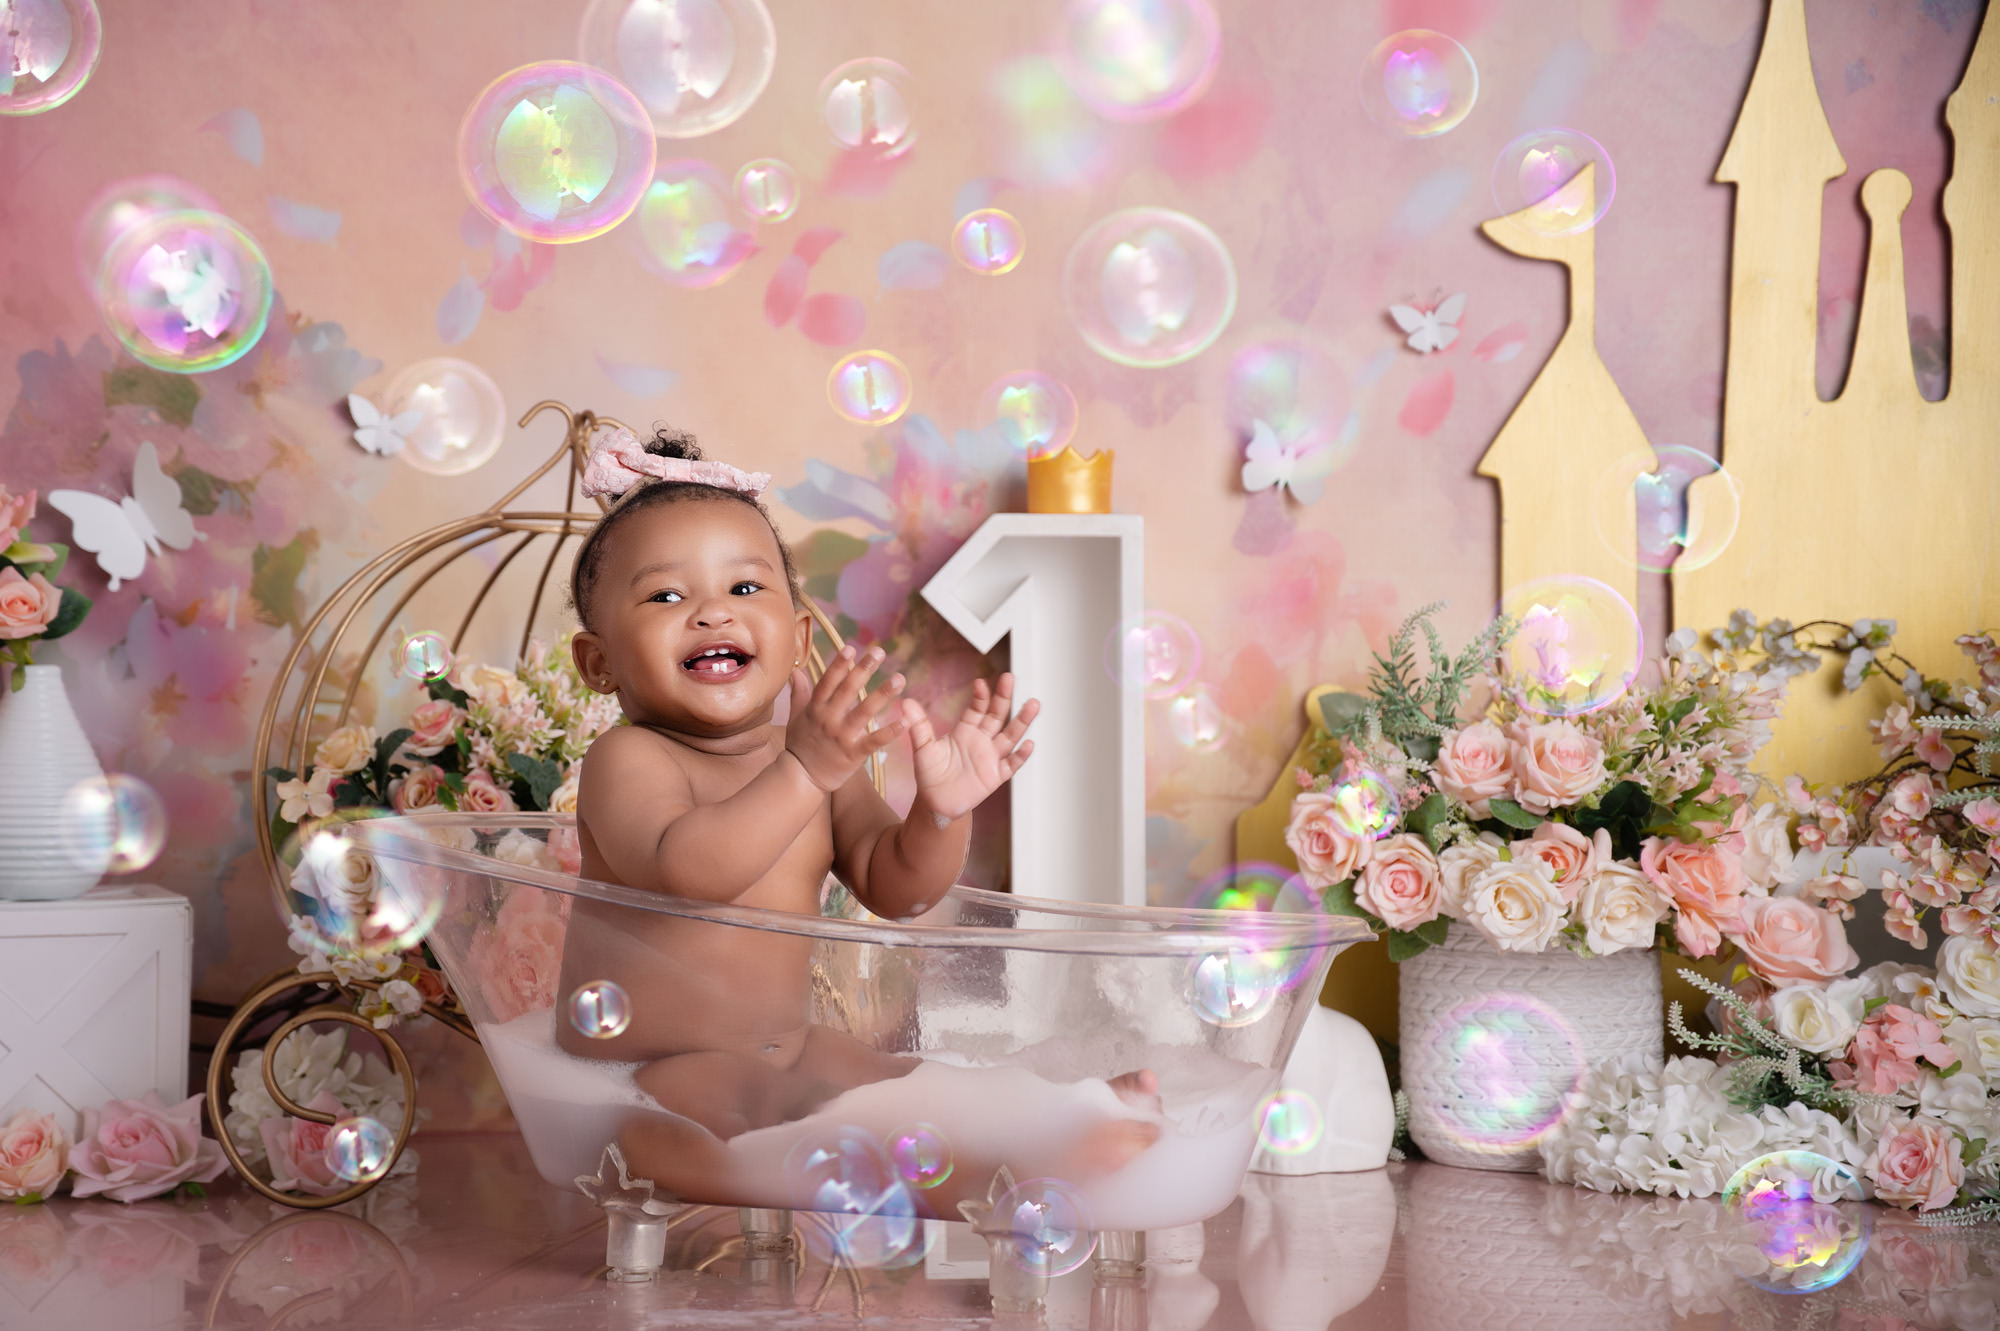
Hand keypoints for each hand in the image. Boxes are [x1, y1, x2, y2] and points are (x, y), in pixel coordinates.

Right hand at [785, 645, 907, 792]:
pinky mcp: (854, 754)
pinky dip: (890, 731)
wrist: (801, 778)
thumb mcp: (795, 717)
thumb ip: (799, 693)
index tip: (851, 648)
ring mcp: (842, 736)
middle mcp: (829, 719)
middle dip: (864, 670)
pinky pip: (874, 741)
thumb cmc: (800, 746)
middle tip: (879, 651)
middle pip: (848, 690)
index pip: (828, 682)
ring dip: (883, 694)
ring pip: (864, 711)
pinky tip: (906, 721)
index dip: (839, 664)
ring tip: (899, 678)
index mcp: (816, 708)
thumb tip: (797, 671)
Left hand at [902, 673, 1038, 818]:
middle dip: (1004, 697)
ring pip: (1010, 735)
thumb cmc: (930, 774)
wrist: (936, 802)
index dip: (981, 696)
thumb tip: (905, 702)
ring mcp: (991, 757)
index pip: (977, 708)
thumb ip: (918, 725)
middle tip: (1010, 678)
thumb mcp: (923, 748)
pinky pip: (1011, 764)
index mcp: (965, 730)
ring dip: (1021, 721)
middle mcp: (982, 740)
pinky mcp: (996, 776)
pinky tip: (1029, 743)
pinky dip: (1021, 755)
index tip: (981, 683)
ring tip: (1033, 704)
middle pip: (997, 715)